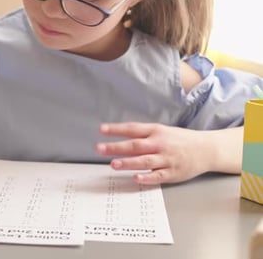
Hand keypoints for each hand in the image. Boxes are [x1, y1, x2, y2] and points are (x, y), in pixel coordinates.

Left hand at [95, 122, 212, 184]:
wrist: (206, 149)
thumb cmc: (179, 140)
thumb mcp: (161, 131)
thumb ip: (142, 134)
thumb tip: (118, 135)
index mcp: (156, 131)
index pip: (133, 129)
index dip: (116, 129)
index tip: (101, 129)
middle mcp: (160, 144)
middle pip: (135, 145)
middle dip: (116, 147)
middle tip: (100, 148)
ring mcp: (166, 159)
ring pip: (144, 161)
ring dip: (128, 162)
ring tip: (113, 164)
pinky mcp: (172, 173)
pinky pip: (158, 176)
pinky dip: (147, 178)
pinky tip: (136, 178)